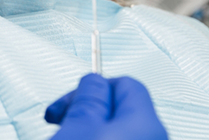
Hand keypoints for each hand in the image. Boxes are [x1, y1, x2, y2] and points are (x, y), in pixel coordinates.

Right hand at [45, 73, 167, 139]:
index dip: (94, 84)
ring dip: (86, 124)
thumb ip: (90, 96)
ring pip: (114, 127)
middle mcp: (152, 139)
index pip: (125, 83)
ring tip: (63, 133)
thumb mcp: (78, 126)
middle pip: (119, 107)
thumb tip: (95, 79)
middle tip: (60, 116)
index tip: (72, 97)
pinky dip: (93, 139)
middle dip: (86, 106)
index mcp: (145, 124)